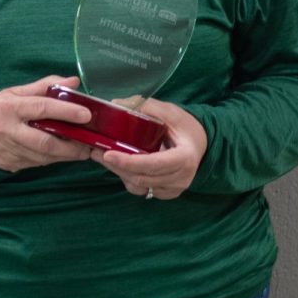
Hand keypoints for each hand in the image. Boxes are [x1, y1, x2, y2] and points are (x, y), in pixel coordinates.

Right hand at [0, 76, 93, 172]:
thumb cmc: (2, 108)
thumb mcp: (18, 91)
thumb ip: (46, 86)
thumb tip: (73, 82)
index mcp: (9, 107)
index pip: (42, 108)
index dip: (66, 111)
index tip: (86, 114)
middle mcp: (7, 130)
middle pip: (44, 141)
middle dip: (70, 145)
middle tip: (89, 143)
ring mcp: (9, 150)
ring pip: (44, 156)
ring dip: (66, 155)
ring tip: (83, 149)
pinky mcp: (12, 164)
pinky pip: (39, 163)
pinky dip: (55, 159)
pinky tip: (66, 154)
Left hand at [90, 98, 207, 199]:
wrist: (201, 143)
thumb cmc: (186, 126)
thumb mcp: (170, 111)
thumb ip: (146, 107)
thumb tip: (116, 105)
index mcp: (184, 158)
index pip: (153, 164)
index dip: (129, 162)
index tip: (108, 154)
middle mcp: (180, 178)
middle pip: (142, 177)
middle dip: (117, 166)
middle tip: (96, 152)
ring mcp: (174, 189)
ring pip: (140, 186)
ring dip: (119, 173)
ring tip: (103, 157)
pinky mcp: (167, 193)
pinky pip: (143, 190)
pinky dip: (128, 178)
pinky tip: (119, 165)